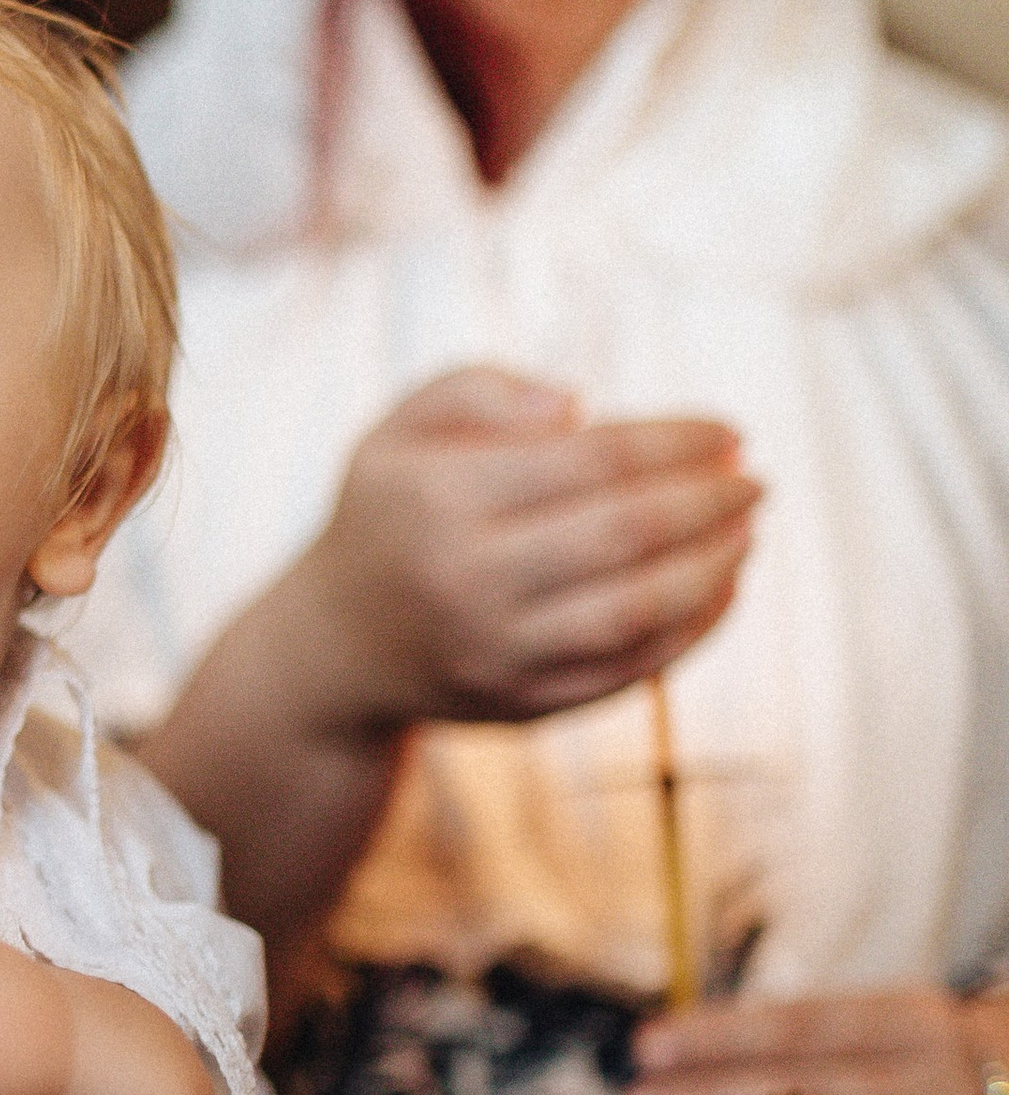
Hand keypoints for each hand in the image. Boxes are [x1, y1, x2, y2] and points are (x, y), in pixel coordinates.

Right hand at [287, 368, 755, 734]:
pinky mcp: (526, 705)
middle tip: (756, 479)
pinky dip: (693, 629)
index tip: (728, 430)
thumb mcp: (401, 427)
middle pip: (628, 534)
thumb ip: (481, 389)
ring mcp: (500, 652)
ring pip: (638, 610)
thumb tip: (578, 410)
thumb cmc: (392, 512)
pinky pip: (633, 670)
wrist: (338, 646)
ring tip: (748, 531)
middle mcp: (470, 580)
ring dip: (714, 566)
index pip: (594, 459)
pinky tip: (723, 587)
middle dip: (711, 500)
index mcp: (442, 498)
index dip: (677, 441)